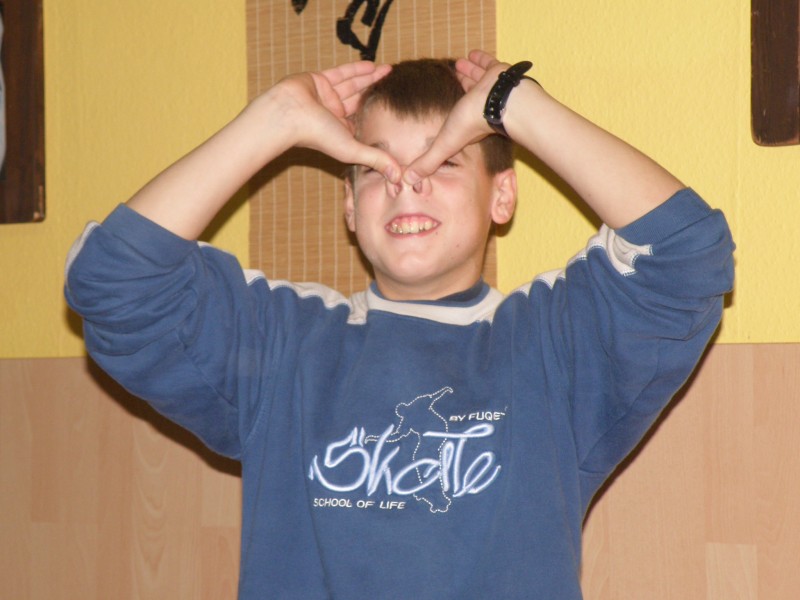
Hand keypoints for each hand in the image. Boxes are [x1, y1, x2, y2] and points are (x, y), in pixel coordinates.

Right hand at [273, 61, 400, 182]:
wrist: (288, 115)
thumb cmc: (317, 136)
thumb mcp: (352, 150)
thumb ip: (376, 160)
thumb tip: (399, 179)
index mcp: (340, 131)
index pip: (362, 122)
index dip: (377, 116)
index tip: (395, 110)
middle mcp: (332, 114)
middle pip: (359, 101)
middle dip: (375, 92)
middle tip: (395, 84)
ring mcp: (325, 96)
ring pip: (352, 85)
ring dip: (369, 78)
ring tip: (388, 71)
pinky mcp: (318, 80)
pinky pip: (340, 74)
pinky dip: (356, 70)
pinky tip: (373, 65)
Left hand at [403, 50, 508, 185]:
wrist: (501, 103)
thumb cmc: (474, 124)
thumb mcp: (444, 145)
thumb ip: (428, 162)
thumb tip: (408, 181)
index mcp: (466, 123)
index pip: (454, 122)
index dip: (449, 121)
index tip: (442, 116)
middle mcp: (478, 106)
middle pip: (465, 98)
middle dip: (458, 90)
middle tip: (451, 80)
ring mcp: (488, 88)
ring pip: (476, 79)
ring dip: (467, 73)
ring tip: (459, 64)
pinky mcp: (497, 73)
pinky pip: (487, 64)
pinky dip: (480, 59)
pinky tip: (472, 53)